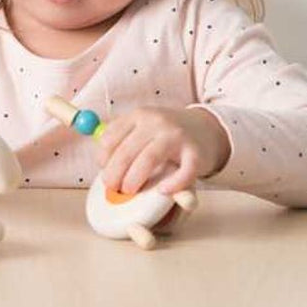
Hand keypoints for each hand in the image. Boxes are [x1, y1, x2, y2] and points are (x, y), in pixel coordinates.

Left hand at [95, 106, 230, 195]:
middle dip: (114, 173)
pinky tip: (163, 191)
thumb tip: (102, 163)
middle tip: (112, 187)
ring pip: (149, 159)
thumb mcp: (143, 126)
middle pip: (126, 150)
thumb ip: (123, 138)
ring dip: (134, 178)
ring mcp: (177, 136)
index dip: (103, 158)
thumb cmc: (166, 133)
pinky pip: (184, 171)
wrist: (204, 128)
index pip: (110, 137)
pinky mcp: (196, 153)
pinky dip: (172, 184)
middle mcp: (156, 122)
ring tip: (129, 190)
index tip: (104, 170)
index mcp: (139, 115)